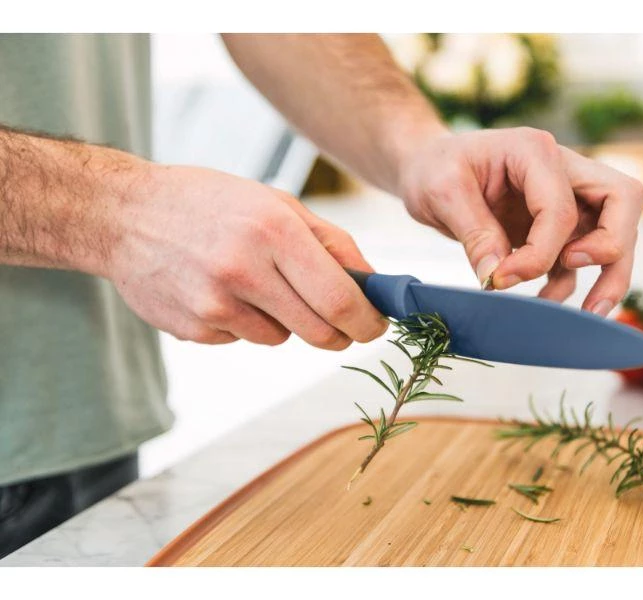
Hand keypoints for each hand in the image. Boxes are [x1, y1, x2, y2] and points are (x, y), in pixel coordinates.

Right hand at [106, 164, 386, 346]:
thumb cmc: (211, 203)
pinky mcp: (194, 328)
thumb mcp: (276, 203)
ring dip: (287, 321)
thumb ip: (331, 243)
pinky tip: (223, 291)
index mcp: (273, 230)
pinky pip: (244, 339)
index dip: (367, 321)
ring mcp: (214, 303)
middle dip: (340, 332)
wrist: (125, 215)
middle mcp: (244, 270)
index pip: (339, 299)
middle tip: (342, 324)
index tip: (376, 325)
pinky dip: (247, 323)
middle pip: (318, 331)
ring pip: (282, 338)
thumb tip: (372, 284)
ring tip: (259, 283)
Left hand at [398, 128, 642, 315]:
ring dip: (610, 274)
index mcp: (534, 151)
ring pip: (616, 231)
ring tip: (590, 315)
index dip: (540, 251)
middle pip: (622, 201)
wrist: (426, 168)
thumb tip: (496, 278)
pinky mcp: (555, 227)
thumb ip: (473, 233)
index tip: (500, 278)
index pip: (560, 207)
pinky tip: (546, 305)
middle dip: (613, 248)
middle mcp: (562, 169)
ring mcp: (564, 198)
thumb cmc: (433, 168)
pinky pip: (580, 257)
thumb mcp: (441, 192)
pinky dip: (572, 284)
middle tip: (583, 280)